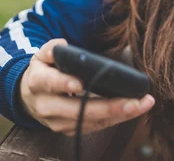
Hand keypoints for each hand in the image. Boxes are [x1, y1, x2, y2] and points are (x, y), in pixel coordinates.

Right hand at [19, 38, 154, 135]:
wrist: (30, 97)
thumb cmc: (44, 70)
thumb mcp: (43, 55)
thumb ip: (52, 48)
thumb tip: (64, 46)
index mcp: (38, 83)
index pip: (50, 83)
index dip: (64, 83)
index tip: (81, 83)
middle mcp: (47, 106)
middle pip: (77, 110)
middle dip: (106, 107)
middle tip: (133, 101)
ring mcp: (58, 122)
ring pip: (89, 122)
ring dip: (117, 115)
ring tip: (141, 105)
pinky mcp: (70, 130)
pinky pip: (94, 126)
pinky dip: (115, 119)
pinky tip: (133, 110)